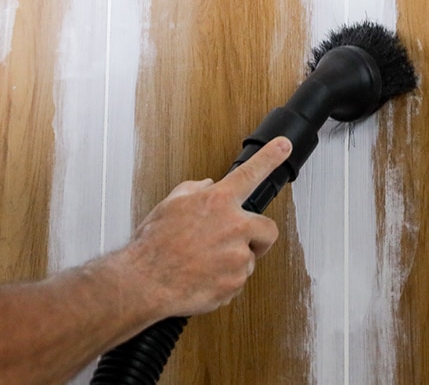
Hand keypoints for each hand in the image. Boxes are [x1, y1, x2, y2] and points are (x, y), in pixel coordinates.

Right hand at [123, 137, 291, 318]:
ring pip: (248, 257)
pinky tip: (203, 276)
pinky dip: (224, 280)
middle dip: (257, 236)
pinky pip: (238, 280)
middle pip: (268, 229)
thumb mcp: (170, 204)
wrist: (146, 281)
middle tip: (237, 241)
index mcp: (217, 201)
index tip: (283, 146)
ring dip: (233, 260)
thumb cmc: (155, 244)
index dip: (270, 157)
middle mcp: (233, 226)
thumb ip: (194, 190)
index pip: (250, 172)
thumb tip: (206, 186)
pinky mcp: (235, 282)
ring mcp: (237, 256)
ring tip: (205, 261)